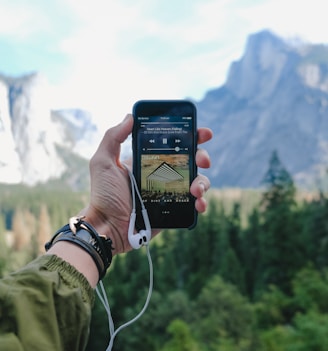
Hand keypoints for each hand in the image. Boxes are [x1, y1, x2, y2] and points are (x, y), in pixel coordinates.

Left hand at [81, 114, 211, 254]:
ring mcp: (170, 192)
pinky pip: (193, 204)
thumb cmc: (103, 194)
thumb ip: (113, 137)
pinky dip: (201, 203)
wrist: (107, 226)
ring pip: (197, 181)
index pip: (173, 144)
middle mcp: (163, 174)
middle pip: (191, 161)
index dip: (191, 137)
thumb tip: (130, 116)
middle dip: (202, 157)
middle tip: (203, 160)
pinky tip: (199, 204)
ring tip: (196, 190)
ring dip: (203, 182)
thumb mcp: (103, 161)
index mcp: (150, 161)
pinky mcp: (174, 210)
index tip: (203, 133)